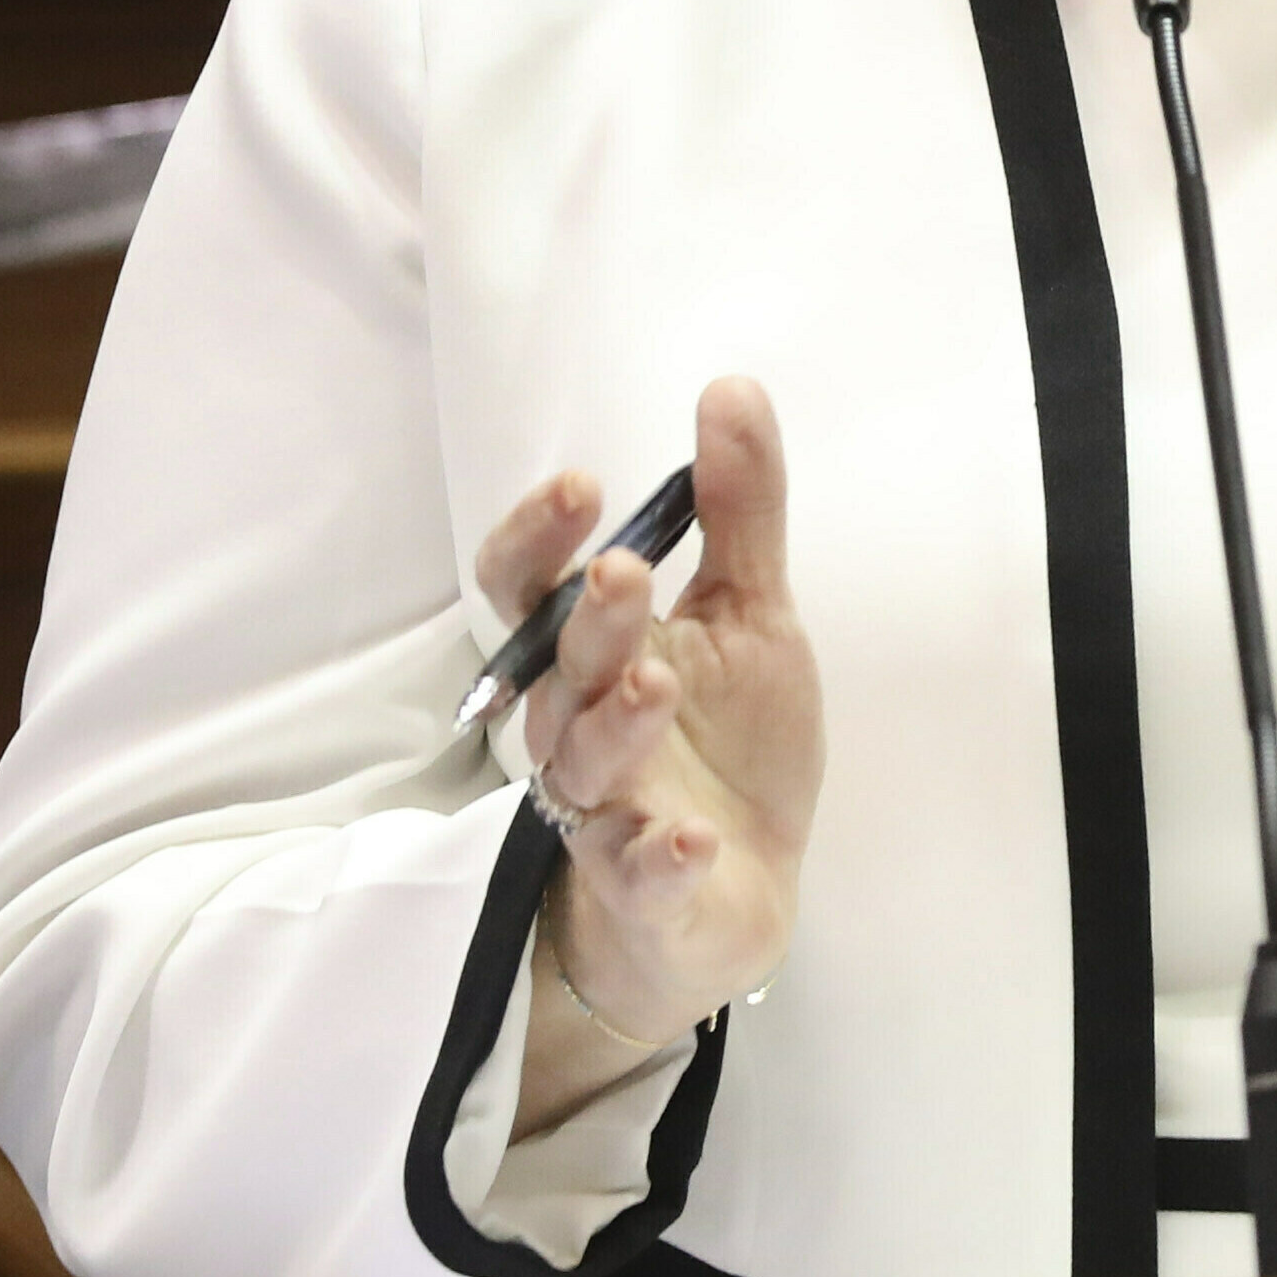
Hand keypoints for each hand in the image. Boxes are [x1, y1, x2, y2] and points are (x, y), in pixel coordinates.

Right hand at [487, 376, 820, 1129]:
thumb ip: (739, 513)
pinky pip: (638, 873)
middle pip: (554, 670)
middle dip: (585, 622)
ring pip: (582, 766)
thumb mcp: (750, 614)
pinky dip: (661, 857)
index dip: (537, 539)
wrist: (744, 886)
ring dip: (616, 725)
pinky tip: (694, 838)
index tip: (581, 486)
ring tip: (658, 683)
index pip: (526, 588)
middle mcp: (578, 725)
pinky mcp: (644, 885)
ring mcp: (605, 809)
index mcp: (591, 653)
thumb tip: (731, 390)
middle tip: (623, 572)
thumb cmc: (729, 738)